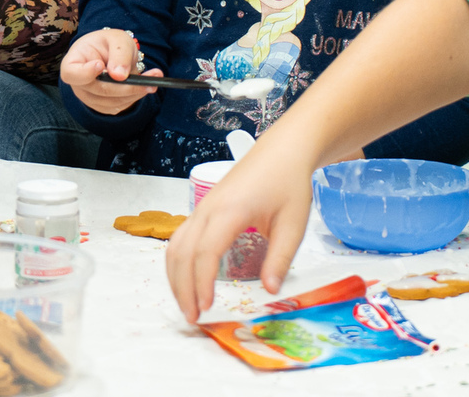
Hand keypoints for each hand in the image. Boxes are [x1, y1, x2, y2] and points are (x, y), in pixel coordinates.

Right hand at [58, 27, 162, 114]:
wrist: (111, 53)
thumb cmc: (109, 43)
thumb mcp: (117, 38)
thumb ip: (119, 53)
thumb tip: (120, 76)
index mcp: (73, 62)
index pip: (71, 74)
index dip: (85, 73)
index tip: (100, 65)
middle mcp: (78, 84)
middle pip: (99, 90)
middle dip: (126, 86)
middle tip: (150, 79)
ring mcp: (89, 98)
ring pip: (111, 102)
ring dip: (135, 92)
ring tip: (154, 78)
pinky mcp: (102, 106)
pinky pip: (118, 107)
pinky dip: (134, 97)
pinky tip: (145, 86)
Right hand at [166, 133, 317, 321]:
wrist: (283, 150)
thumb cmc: (289, 182)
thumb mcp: (293, 224)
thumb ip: (280, 259)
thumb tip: (270, 290)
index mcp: (229, 211)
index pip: (205, 253)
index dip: (202, 284)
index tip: (207, 309)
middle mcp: (208, 209)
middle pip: (181, 252)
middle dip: (182, 288)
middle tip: (193, 318)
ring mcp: (202, 207)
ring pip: (175, 245)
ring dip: (175, 277)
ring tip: (187, 304)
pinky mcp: (204, 208)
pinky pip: (181, 236)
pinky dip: (178, 262)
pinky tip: (188, 279)